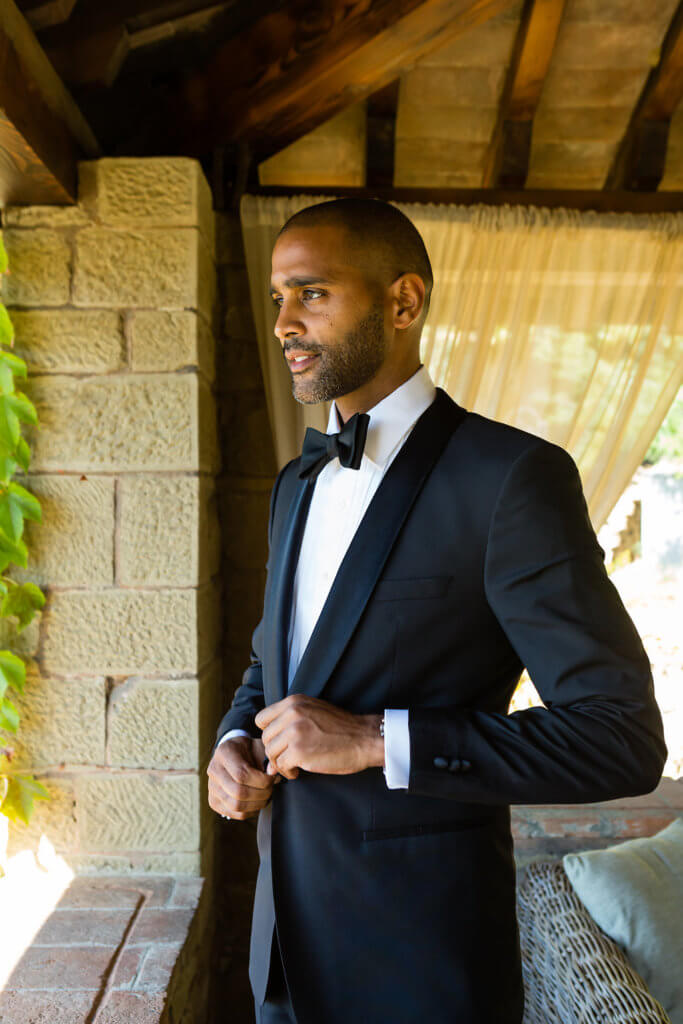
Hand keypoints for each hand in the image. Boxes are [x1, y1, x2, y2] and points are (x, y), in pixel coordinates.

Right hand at [206, 736, 279, 819]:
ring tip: (266, 795)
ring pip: (236, 806)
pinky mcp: (214, 802)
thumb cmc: (248, 750)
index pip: (241, 774)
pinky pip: (236, 814)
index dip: (261, 780)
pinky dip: (252, 811)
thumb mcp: (258, 747)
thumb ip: (267, 759)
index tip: (272, 778)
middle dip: (261, 794)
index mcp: (224, 753)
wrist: (233, 753)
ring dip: (258, 804)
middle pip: (238, 792)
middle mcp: (214, 770)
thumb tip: (273, 773)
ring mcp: (212, 788)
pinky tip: (257, 801)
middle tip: (271, 788)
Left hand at [254, 694, 383, 779]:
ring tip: (295, 765)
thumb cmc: (342, 728)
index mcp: (294, 702)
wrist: (365, 739)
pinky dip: (288, 772)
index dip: (269, 733)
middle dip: (275, 751)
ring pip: (271, 753)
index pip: (262, 719)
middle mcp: (292, 713)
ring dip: (280, 763)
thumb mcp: (314, 710)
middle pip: (265, 738)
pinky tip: (299, 771)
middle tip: (288, 758)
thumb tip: (270, 740)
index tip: (280, 742)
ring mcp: (294, 732)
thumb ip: (291, 719)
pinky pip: (281, 765)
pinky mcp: (299, 751)